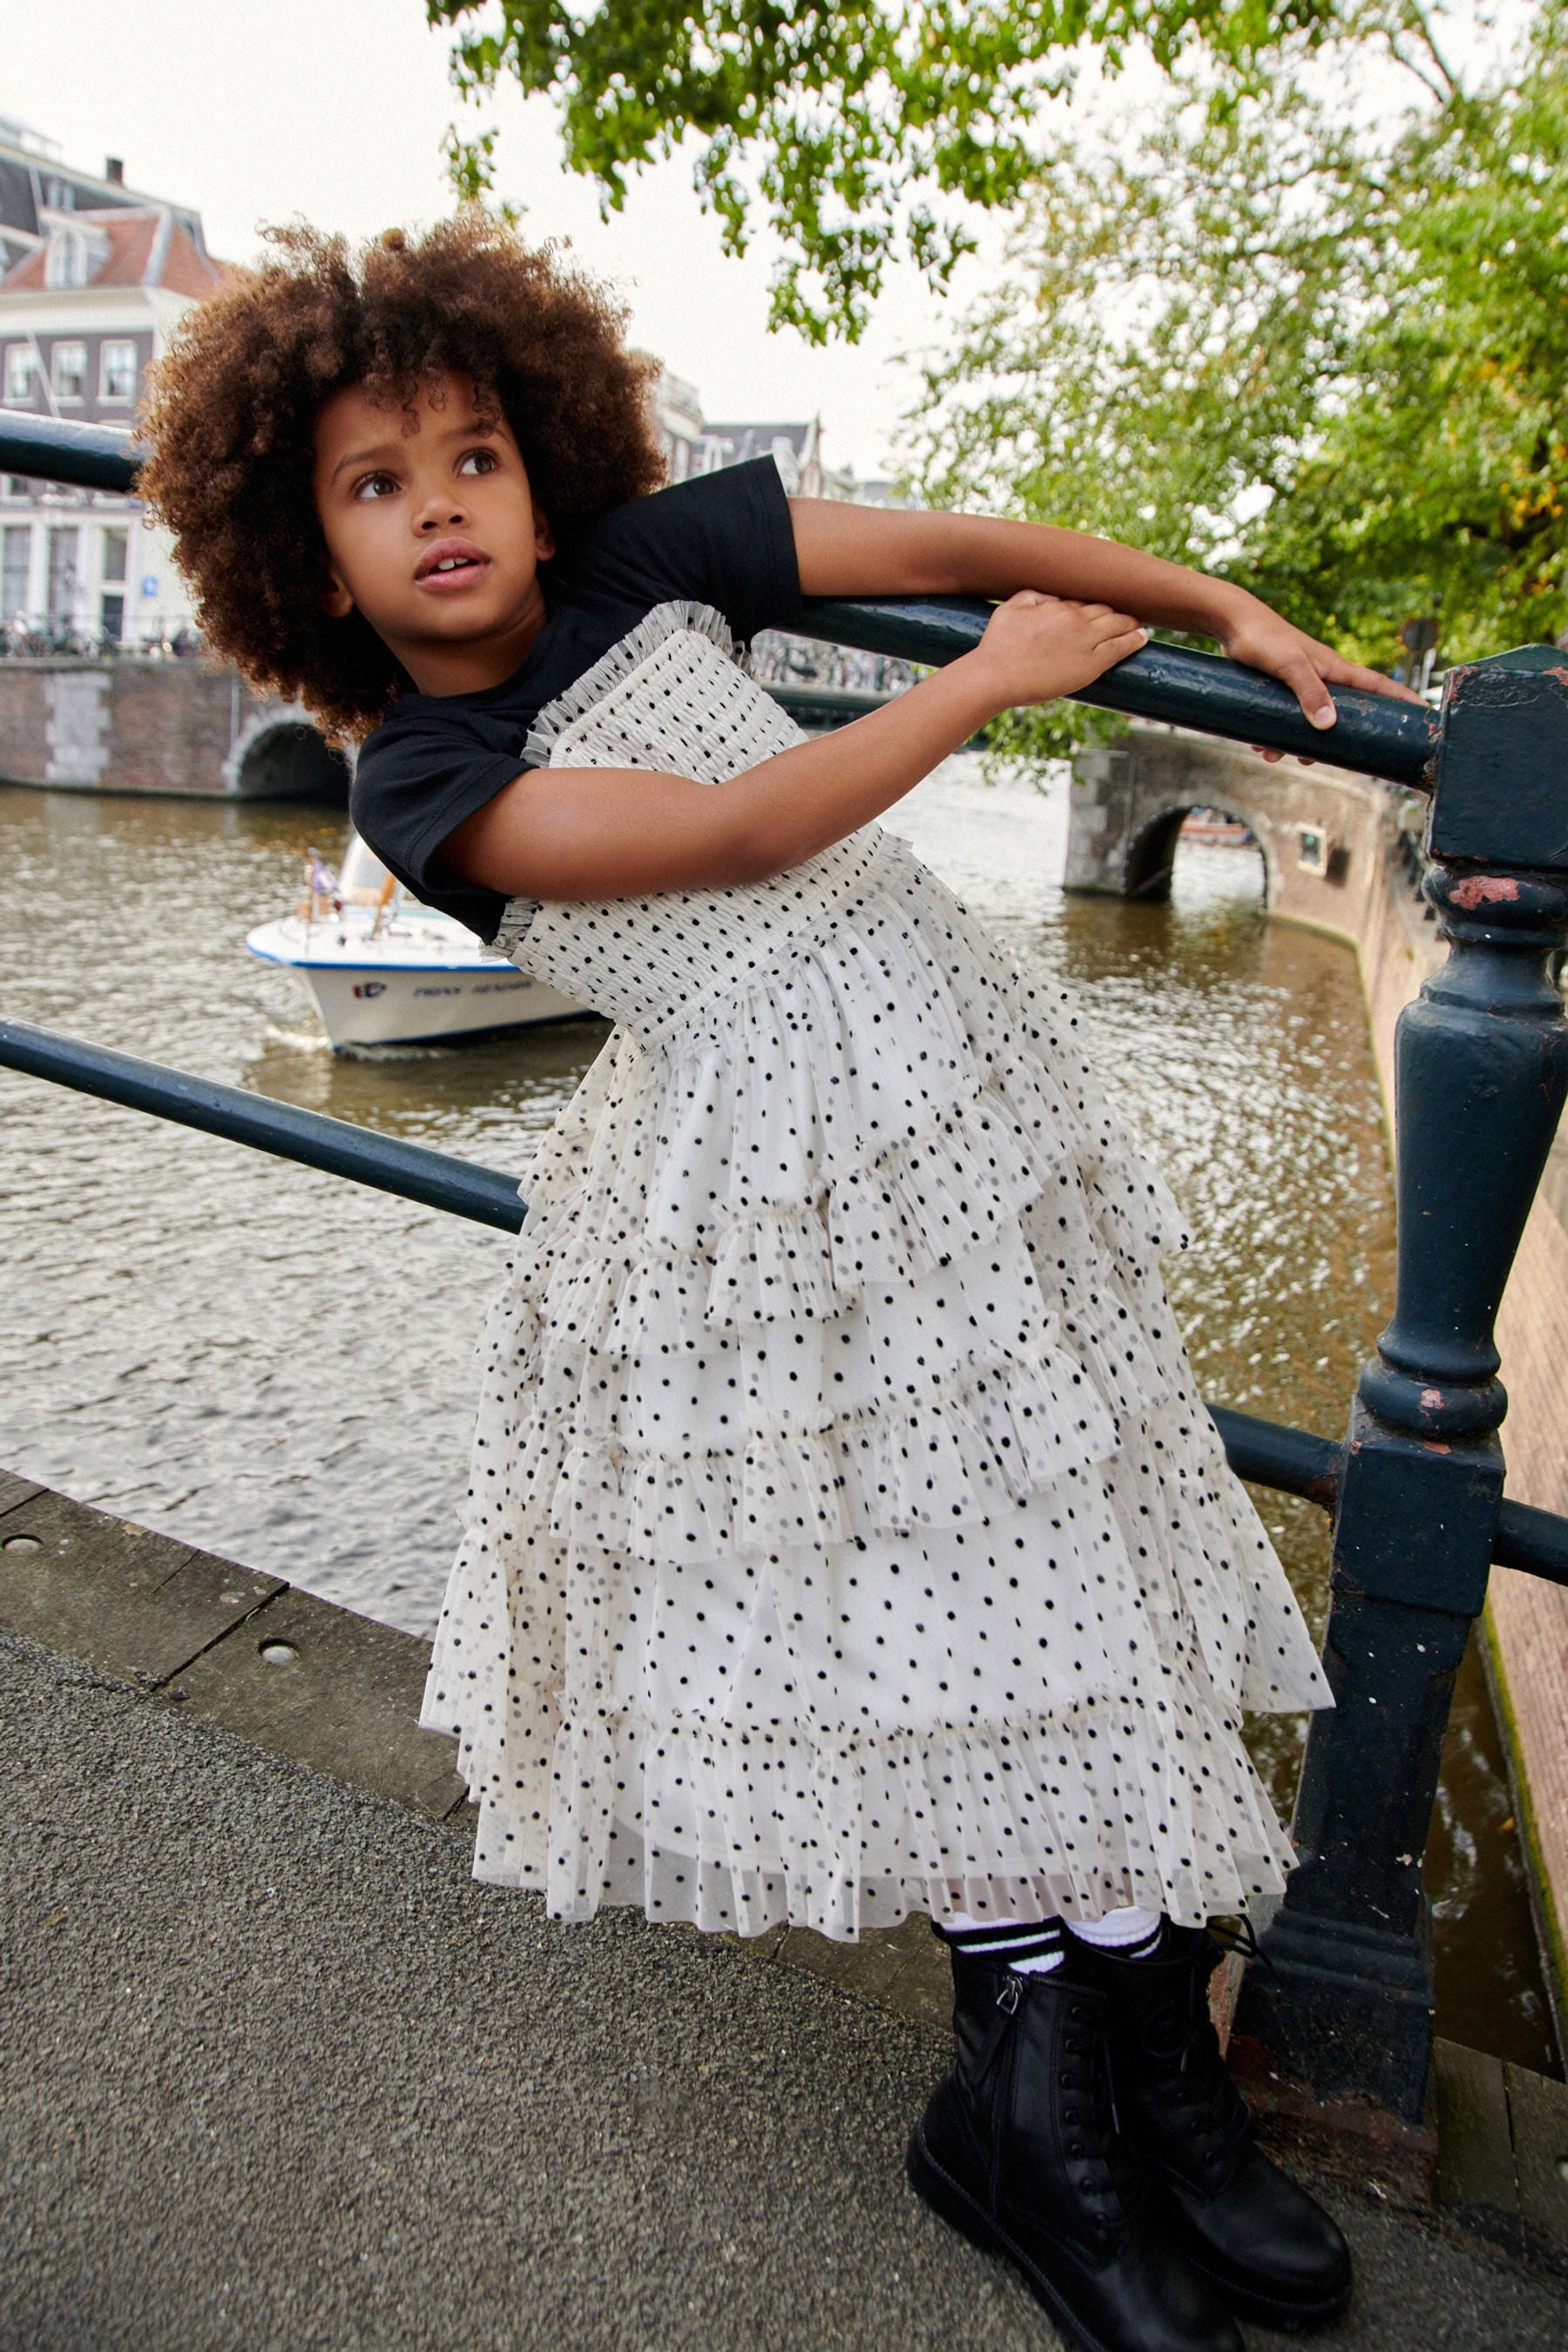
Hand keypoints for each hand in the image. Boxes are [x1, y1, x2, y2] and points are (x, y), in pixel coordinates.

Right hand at [969, 589, 1147, 710]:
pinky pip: (1121, 646)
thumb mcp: (1010, 609)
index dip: (1090, 607)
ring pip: (1117, 624)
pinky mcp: (1092, 664)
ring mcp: (1086, 641)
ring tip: (1137, 625)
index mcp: (1057, 606)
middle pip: (1104, 609)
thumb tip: (1050, 597)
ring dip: (1129, 623)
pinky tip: (1143, 637)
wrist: (997, 675)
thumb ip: (1031, 596)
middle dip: (1113, 612)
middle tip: (1122, 617)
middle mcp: (1075, 619)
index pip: (1083, 601)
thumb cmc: (997, 646)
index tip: (1096, 611)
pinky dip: (1135, 639)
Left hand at [1217, 596, 1425, 763]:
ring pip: (1310, 722)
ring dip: (1297, 743)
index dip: (1400, 700)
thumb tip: (1329, 725)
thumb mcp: (1290, 667)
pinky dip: (1275, 735)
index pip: (1377, 686)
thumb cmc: (1264, 639)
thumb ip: (1310, 692)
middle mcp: (1323, 677)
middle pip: (1344, 714)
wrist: (1232, 623)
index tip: (1423, 714)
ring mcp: (1302, 684)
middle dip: (1340, 739)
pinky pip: (1285, 719)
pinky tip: (1260, 746)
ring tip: (1279, 755)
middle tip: (1338, 760)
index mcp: (1335, 669)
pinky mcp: (1280, 689)